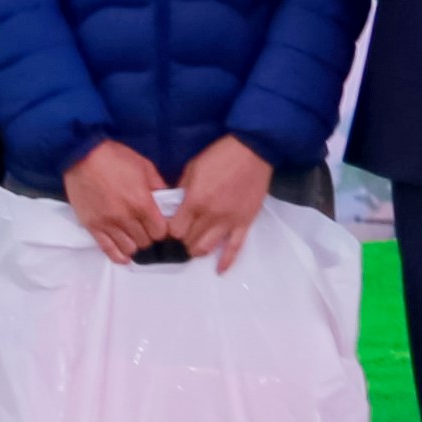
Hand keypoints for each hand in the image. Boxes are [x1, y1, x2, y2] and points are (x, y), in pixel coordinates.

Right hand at [62, 138, 170, 262]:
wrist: (82, 155)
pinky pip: (107, 249)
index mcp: (142, 203)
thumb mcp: (144, 166)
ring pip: (129, 249)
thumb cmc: (115, 157)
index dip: (163, 231)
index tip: (161, 226)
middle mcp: (126, 218)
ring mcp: (108, 224)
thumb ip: (159, 186)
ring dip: (135, 246)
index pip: (160, 232)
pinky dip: (118, 256)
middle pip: (145, 242)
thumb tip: (169, 200)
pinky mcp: (92, 226)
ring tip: (135, 238)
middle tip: (147, 231)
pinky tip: (124, 256)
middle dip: (149, 238)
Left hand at [173, 136, 273, 272]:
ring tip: (194, 246)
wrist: (252, 151)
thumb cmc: (220, 156)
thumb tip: (174, 205)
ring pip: (207, 248)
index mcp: (194, 201)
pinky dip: (226, 261)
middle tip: (181, 237)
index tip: (169, 228)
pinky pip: (235, 248)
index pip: (175, 230)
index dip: (169, 231)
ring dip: (197, 251)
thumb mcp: (192, 167)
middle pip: (189, 241)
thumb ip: (181, 189)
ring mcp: (228, 222)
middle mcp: (210, 216)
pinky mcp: (244, 224)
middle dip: (181, 241)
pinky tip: (219, 270)